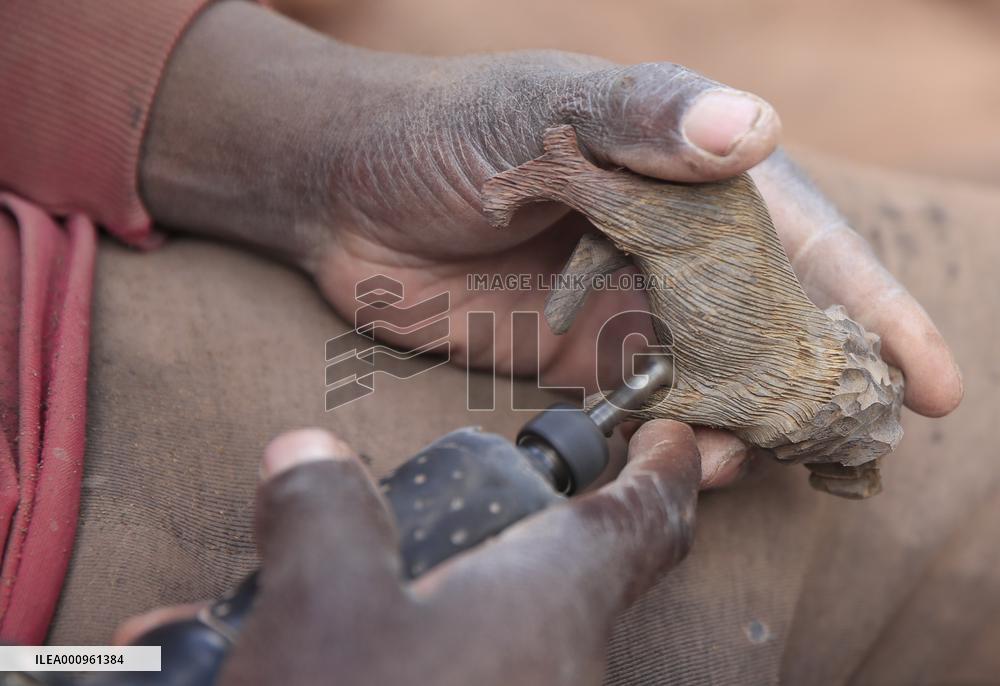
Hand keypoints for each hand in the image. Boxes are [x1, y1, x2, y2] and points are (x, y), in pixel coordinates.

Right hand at [113, 423, 700, 685]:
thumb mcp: (319, 605)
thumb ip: (324, 511)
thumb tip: (309, 454)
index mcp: (548, 602)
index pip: (640, 518)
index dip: (660, 467)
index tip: (667, 437)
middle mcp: (558, 665)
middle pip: (544, 572)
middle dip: (475, 540)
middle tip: (409, 527)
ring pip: (478, 635)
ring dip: (385, 613)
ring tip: (287, 622)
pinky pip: (444, 674)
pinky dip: (380, 663)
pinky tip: (281, 670)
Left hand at [141, 2, 961, 479]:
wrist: (342, 189)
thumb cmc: (446, 126)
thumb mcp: (546, 105)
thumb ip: (644, 120)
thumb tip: (756, 130)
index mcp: (688, 180)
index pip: (806, 245)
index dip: (872, 310)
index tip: (928, 381)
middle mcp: (672, 251)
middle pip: (773, 329)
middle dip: (811, 391)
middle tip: (834, 444)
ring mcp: (627, 311)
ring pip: (716, 381)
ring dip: (739, 428)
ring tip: (729, 460)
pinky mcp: (575, 362)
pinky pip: (645, 410)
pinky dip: (670, 439)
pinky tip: (675, 459)